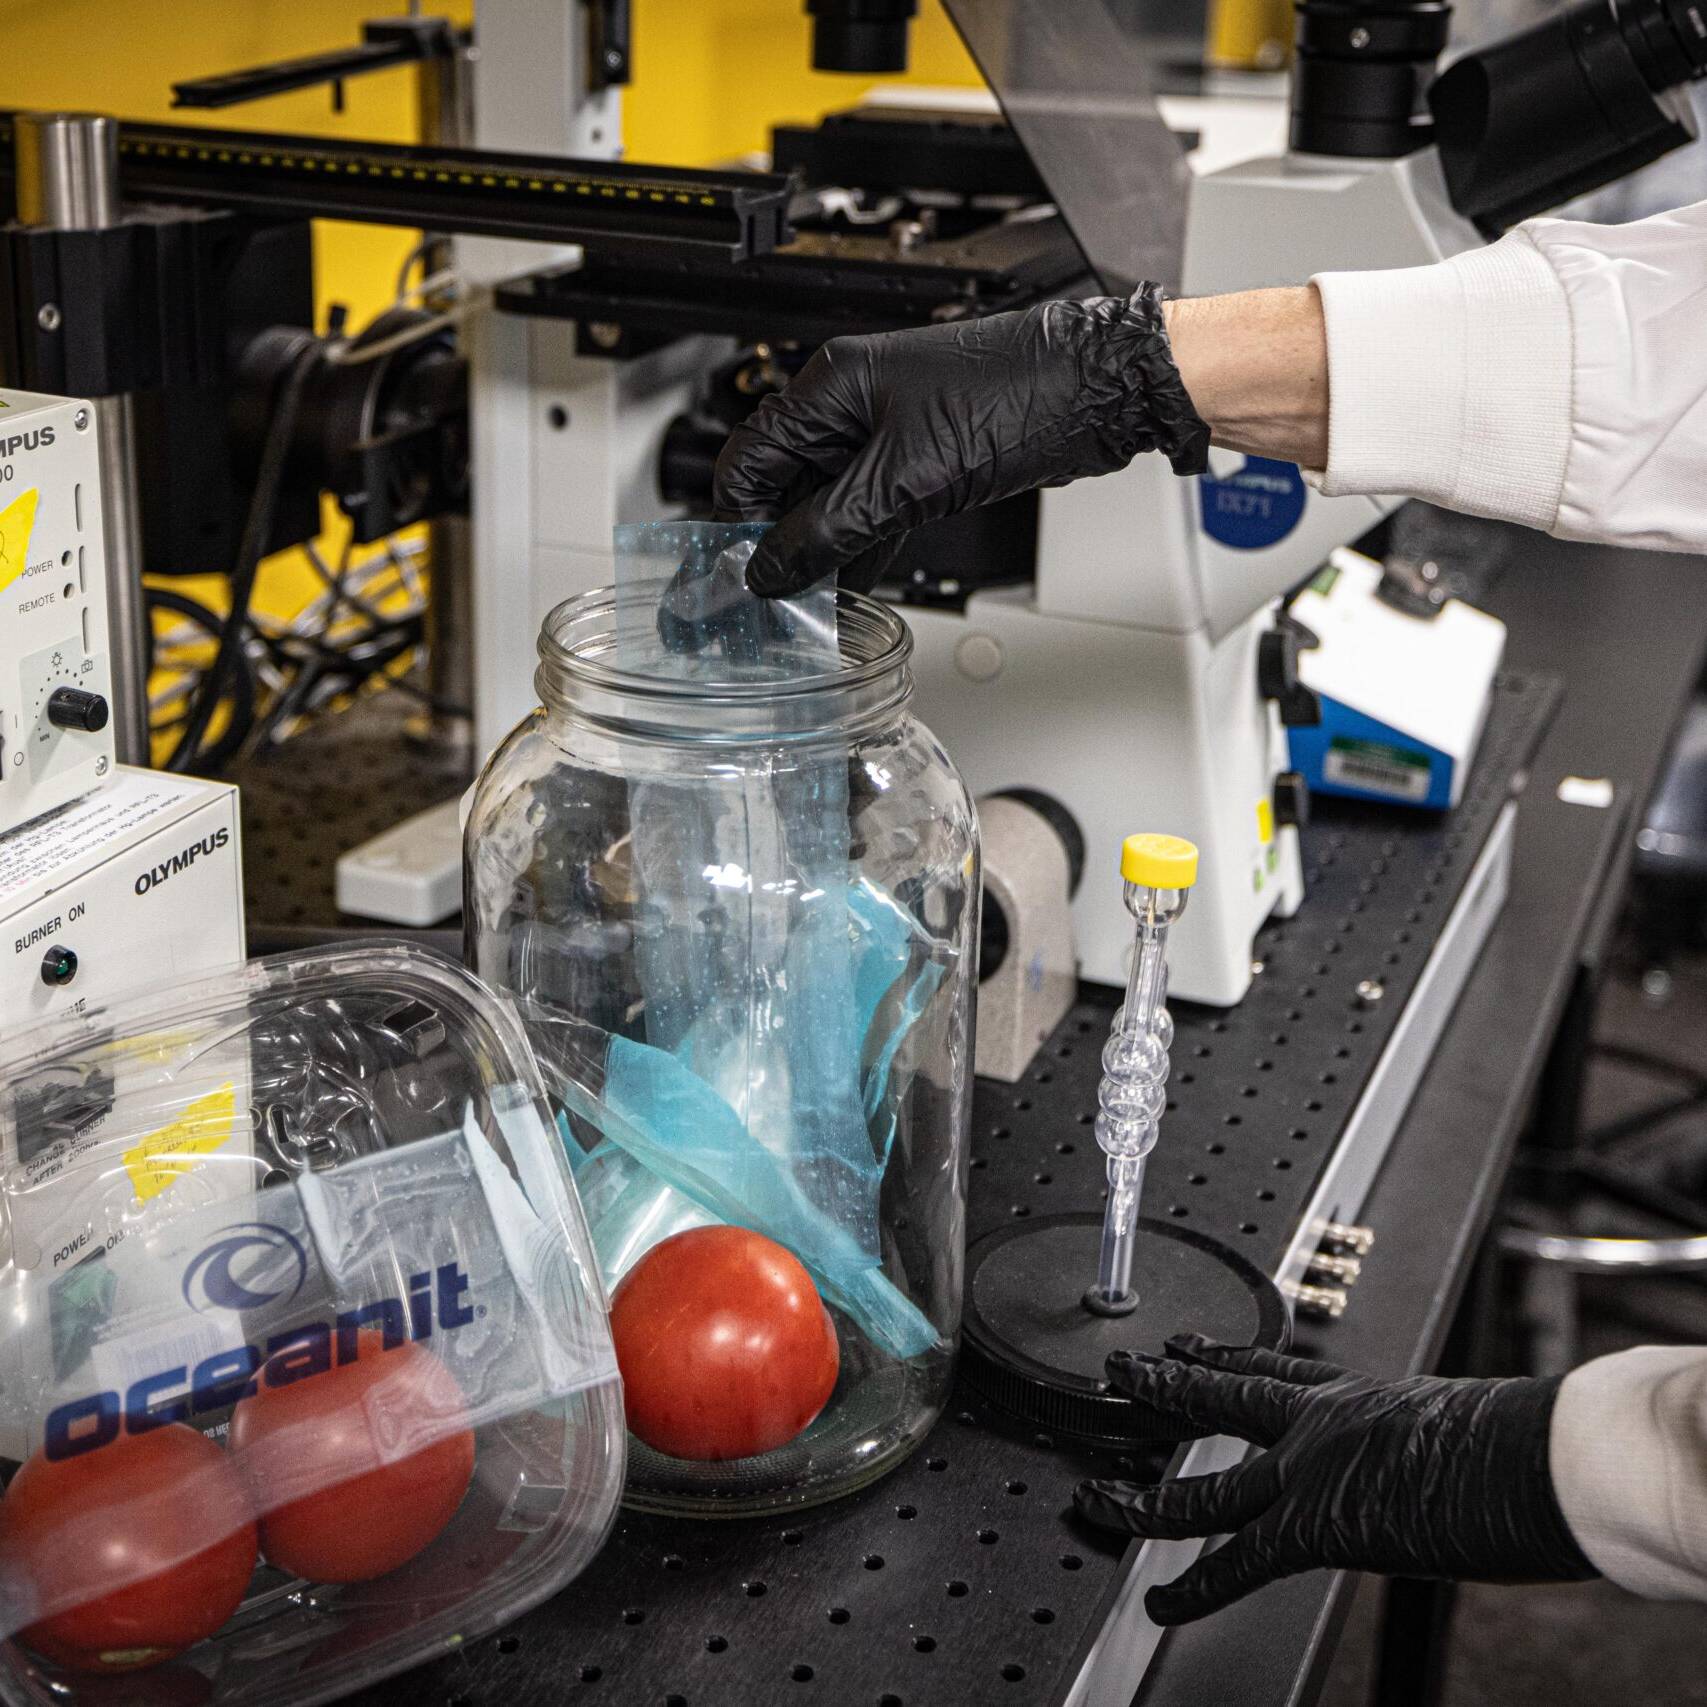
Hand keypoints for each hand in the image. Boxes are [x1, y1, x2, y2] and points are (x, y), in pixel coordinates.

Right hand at [713, 284, 1208, 597]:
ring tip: (809, 601)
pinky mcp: (928, 457)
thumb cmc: (1017, 397)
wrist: (1102, 390)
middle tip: (774, 597)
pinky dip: (862, 544)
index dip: (740, 518)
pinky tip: (854, 582)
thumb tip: (774, 566)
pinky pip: (874, 507)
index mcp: (833, 386)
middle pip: (788, 480)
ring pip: (832, 499)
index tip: (742, 571)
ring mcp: (893, 430)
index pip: (751, 457)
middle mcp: (855, 402)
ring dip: (822, 548)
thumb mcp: (906, 480)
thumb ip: (830, 529)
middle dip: (779, 539)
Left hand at [1075, 1335, 1596, 1625]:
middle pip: (1221, 1399)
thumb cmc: (1531, 1441)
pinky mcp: (1317, 1526)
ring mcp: (1311, 1472)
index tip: (1191, 1348)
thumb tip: (1461, 1463)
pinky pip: (1235, 1562)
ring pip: (1205, 1486)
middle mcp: (1322, 1424)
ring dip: (1143, 1496)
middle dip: (1164, 1387)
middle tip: (1121, 1372)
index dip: (1223, 1359)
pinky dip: (1192, 1587)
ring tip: (1099, 1496)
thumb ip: (1436, 1441)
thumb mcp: (1468, 1425)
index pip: (1275, 1373)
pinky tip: (1156, 1599)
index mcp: (1360, 1395)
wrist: (1541, 1454)